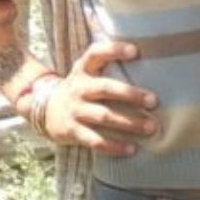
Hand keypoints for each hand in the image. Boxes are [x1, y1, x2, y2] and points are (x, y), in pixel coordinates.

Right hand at [37, 39, 159, 154]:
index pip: (96, 53)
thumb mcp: (87, 72)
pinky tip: (132, 149)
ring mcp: (74, 110)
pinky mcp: (72, 131)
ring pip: (103, 116)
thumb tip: (152, 62)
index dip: (114, 50)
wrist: (46, 109)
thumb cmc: (81, 89)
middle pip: (104, 88)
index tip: (135, 51)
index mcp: (83, 69)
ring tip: (151, 127)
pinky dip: (114, 146)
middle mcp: (78, 88)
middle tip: (154, 101)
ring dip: (129, 123)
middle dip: (130, 94)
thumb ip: (110, 66)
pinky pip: (95, 140)